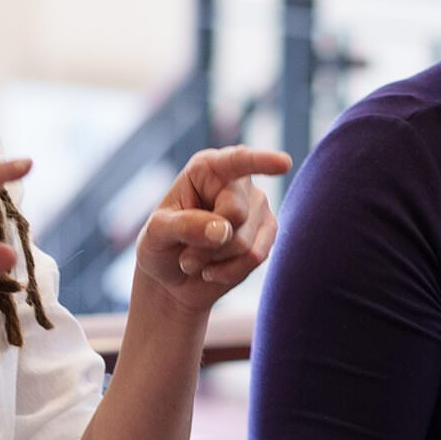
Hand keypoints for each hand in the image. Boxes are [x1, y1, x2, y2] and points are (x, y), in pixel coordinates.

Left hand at [135, 145, 291, 312]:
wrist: (174, 278)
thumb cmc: (162, 246)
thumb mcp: (157, 234)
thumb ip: (185, 226)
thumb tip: (223, 230)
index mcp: (207, 168)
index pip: (237, 161)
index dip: (262, 161)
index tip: (283, 163)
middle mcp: (238, 183)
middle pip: (235, 213)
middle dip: (207, 243)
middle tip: (185, 253)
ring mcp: (257, 208)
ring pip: (245, 242)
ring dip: (214, 260)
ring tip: (197, 260)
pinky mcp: (268, 234)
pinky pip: (255, 258)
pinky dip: (228, 271)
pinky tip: (213, 270)